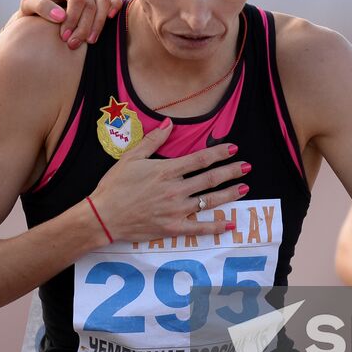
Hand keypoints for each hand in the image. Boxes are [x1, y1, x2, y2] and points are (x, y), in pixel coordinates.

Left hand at [19, 0, 123, 48]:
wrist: (40, 15)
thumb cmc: (34, 11)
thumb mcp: (28, 7)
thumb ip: (40, 7)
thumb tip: (60, 15)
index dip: (73, 19)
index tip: (64, 37)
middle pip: (90, 4)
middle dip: (83, 27)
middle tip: (73, 45)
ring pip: (104, 2)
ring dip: (98, 24)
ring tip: (89, 41)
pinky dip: (116, 4)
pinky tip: (110, 18)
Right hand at [88, 119, 251, 242]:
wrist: (104, 215)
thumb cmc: (115, 185)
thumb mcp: (131, 157)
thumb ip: (153, 141)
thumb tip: (169, 124)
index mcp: (167, 171)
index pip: (200, 159)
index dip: (219, 153)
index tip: (234, 149)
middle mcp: (175, 189)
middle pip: (210, 179)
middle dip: (231, 172)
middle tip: (247, 167)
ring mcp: (176, 210)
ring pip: (209, 200)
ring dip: (229, 194)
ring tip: (244, 188)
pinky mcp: (173, 228)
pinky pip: (199, 228)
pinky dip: (216, 227)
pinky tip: (230, 224)